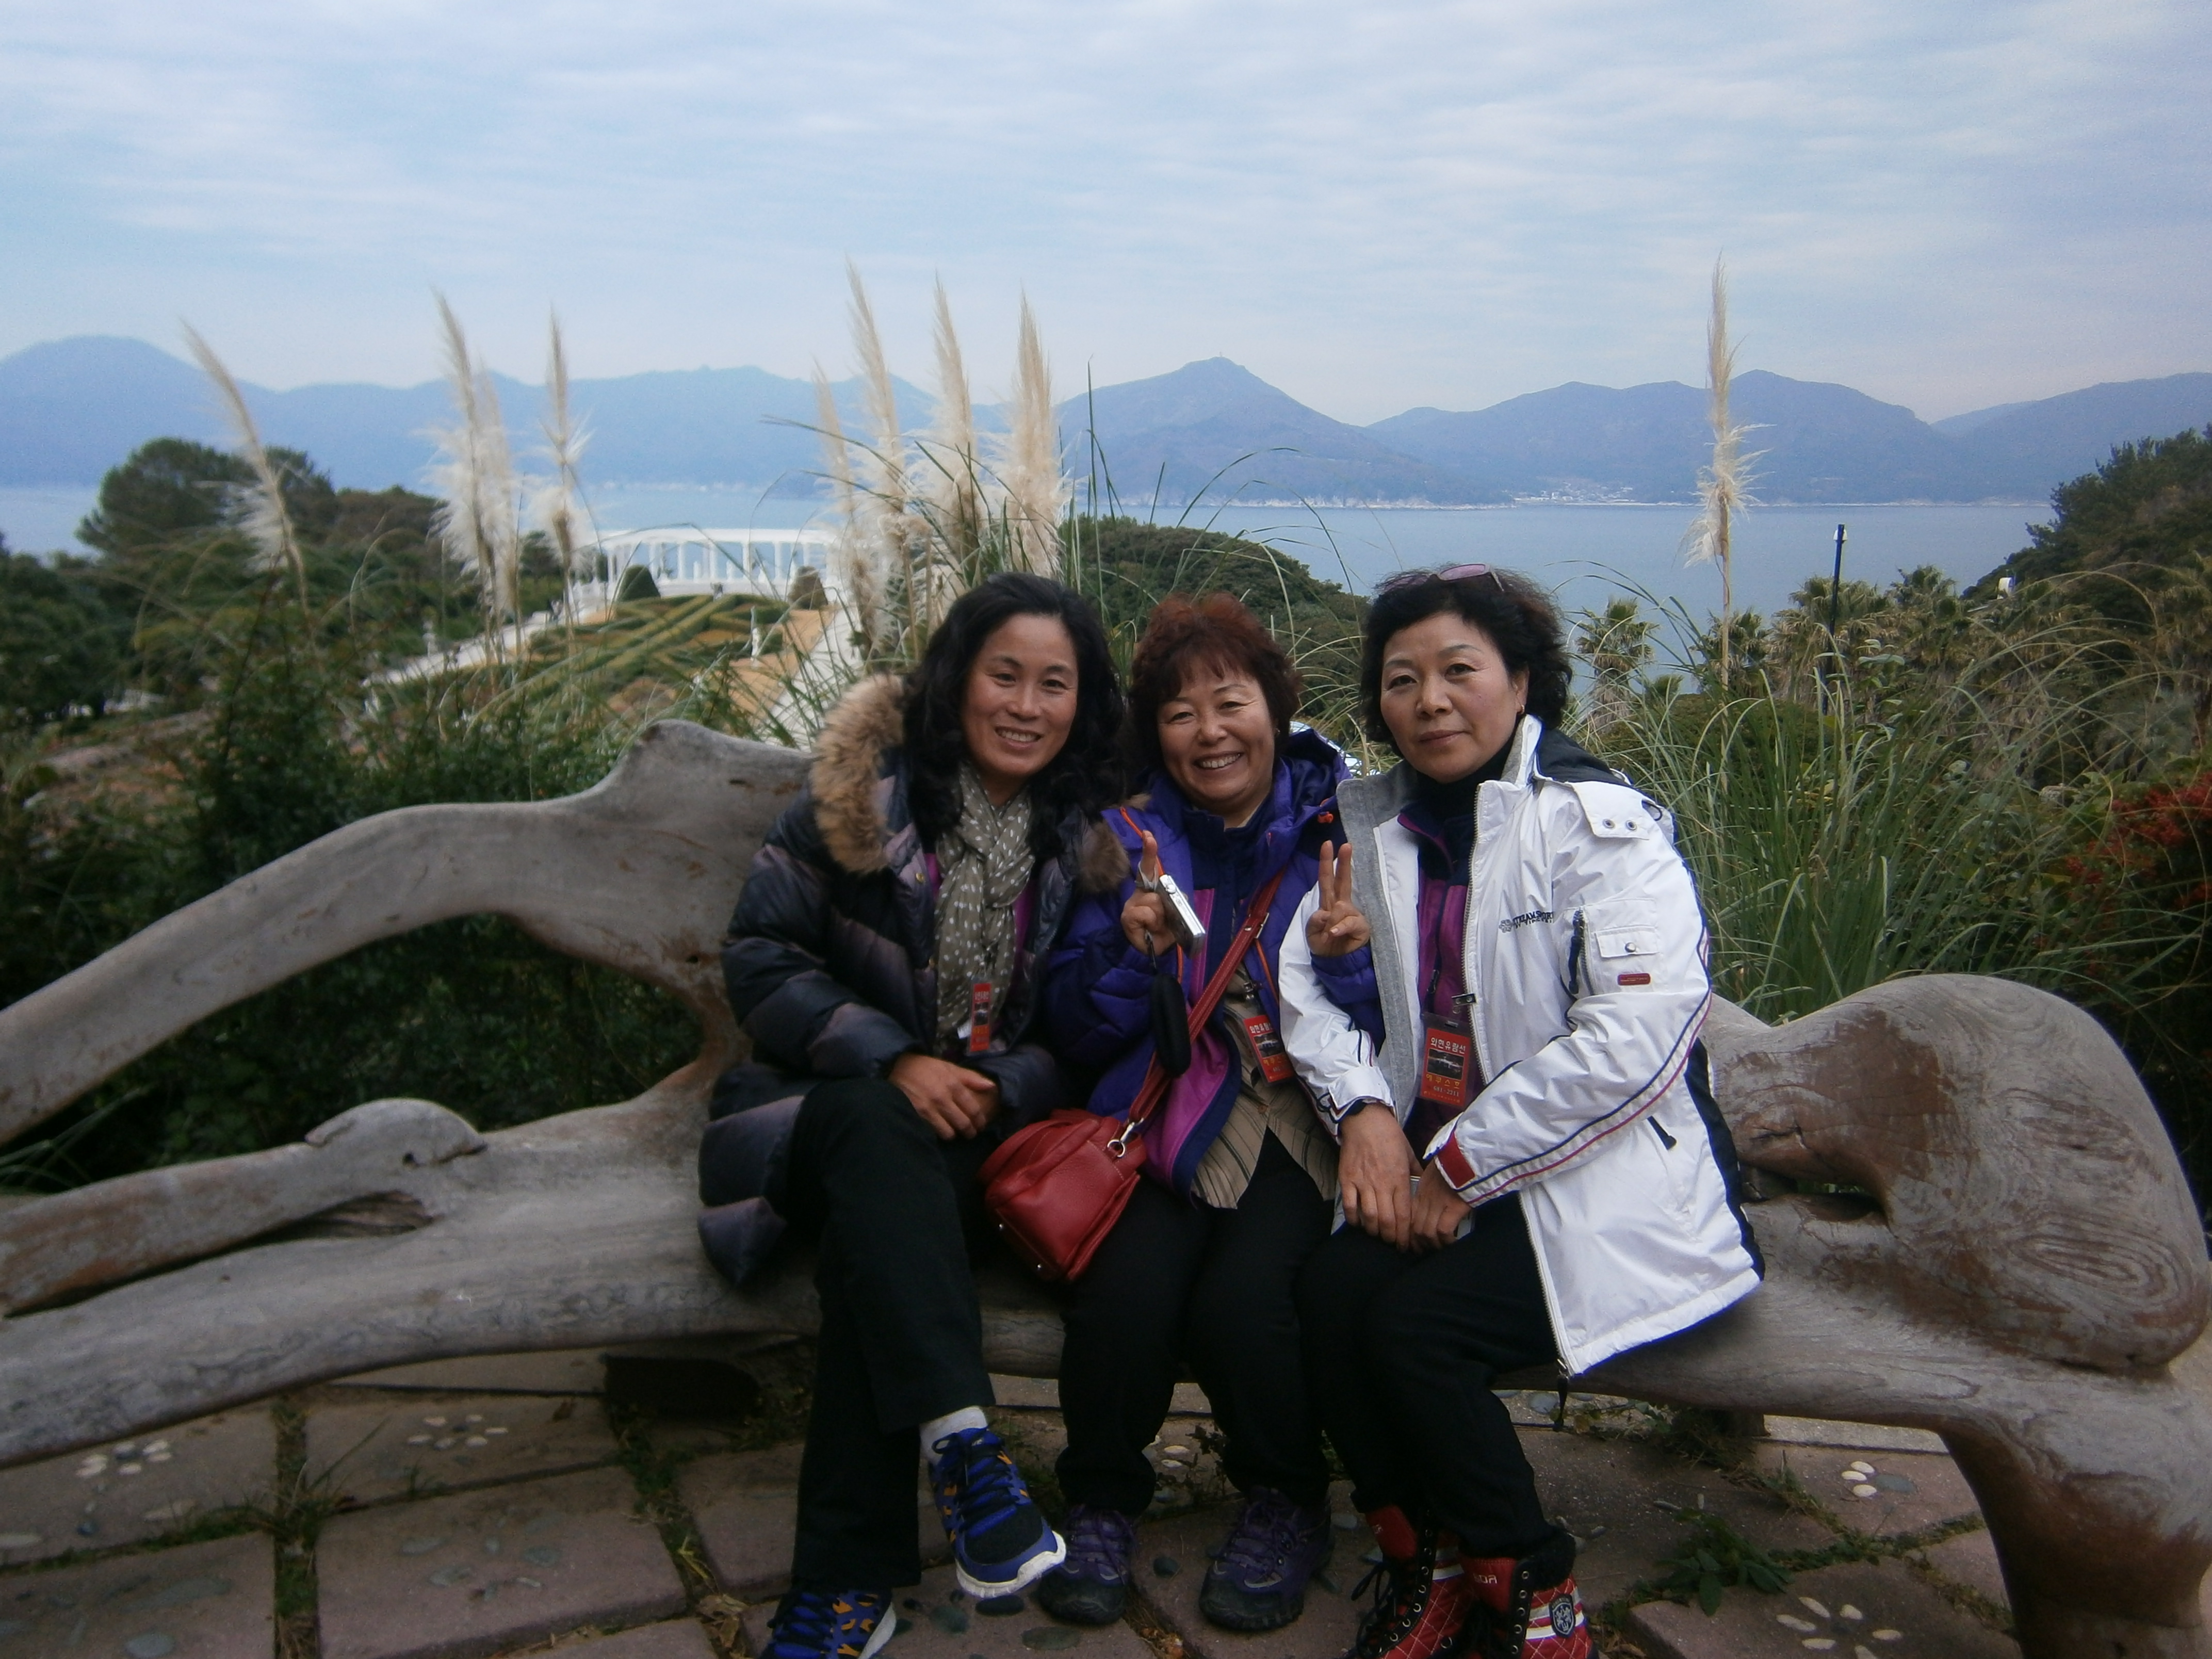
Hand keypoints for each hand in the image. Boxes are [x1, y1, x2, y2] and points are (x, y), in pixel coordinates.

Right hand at [889, 1053, 1000, 1139]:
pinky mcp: (917, 1116)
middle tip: (971, 1133)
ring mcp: (929, 1109)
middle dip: (970, 1131)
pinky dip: (939, 1134)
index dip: (980, 1120)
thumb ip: (971, 1078)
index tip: (981, 1125)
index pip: (973, 1109)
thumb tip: (991, 1086)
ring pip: (950, 1133)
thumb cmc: (926, 1068)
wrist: (896, 1068)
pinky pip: (934, 1133)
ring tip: (955, 1132)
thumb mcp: (949, 1067)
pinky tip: (940, 1130)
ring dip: (954, 1134)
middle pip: (964, 1123)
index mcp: (953, 1084)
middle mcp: (943, 1098)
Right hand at [1120, 829, 1170, 954]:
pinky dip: (1151, 922)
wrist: (1153, 952)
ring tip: (1156, 926)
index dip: (1149, 852)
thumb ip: (1175, 901)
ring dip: (1160, 916)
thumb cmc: (1164, 931)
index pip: (1148, 869)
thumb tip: (1170, 897)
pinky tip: (1148, 928)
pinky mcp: (1127, 916)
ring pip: (1153, 901)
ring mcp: (1131, 905)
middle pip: (1157, 888)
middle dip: (1166, 905)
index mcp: (1150, 892)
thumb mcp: (1175, 914)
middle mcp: (1139, 895)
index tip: (1148, 835)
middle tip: (1164, 919)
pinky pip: (1146, 912)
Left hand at [1306, 839, 1371, 957]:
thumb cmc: (1325, 945)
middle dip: (1343, 863)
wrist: (1337, 963)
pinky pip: (1347, 923)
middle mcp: (1341, 905)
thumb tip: (1326, 912)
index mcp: (1328, 903)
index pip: (1326, 879)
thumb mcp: (1312, 935)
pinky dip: (1338, 928)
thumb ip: (1314, 922)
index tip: (1328, 844)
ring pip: (1340, 907)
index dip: (1326, 862)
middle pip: (1342, 881)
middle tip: (1346, 845)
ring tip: (1329, 936)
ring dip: (1331, 922)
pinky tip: (1333, 933)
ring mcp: (1352, 914)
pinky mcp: (1360, 926)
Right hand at [1339, 1105, 1414, 1248]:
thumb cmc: (1390, 1135)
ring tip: (1377, 1235)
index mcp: (1400, 1179)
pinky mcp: (1347, 1179)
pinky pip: (1349, 1205)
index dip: (1405, 1234)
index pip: (1404, 1215)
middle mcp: (1382, 1184)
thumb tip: (1422, 1188)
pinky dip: (1353, 1219)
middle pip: (1387, 1221)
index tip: (1406, 1245)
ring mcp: (1363, 1182)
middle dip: (1390, 1238)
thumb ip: (1416, 1172)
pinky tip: (1358, 1223)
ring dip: (1373, 1231)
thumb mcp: (1409, 1153)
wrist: (1365, 1119)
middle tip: (1392, 1243)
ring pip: (1369, 1217)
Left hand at [1409, 1158, 1473, 1252]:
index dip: (1411, 1232)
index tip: (1414, 1242)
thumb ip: (1432, 1186)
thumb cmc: (1457, 1161)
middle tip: (1425, 1251)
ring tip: (1441, 1249)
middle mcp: (1427, 1198)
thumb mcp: (1437, 1172)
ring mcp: (1438, 1203)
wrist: (1469, 1154)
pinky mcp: (1453, 1207)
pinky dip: (1446, 1241)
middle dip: (1419, 1243)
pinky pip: (1443, 1231)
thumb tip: (1435, 1199)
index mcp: (1422, 1190)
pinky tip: (1453, 1244)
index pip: (1410, 1216)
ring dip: (1433, 1244)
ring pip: (1426, 1232)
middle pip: (1415, 1227)